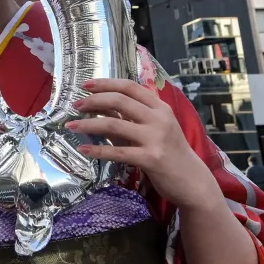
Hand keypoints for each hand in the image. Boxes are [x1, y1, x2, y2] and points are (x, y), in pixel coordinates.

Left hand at [67, 78, 219, 211]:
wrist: (192, 180)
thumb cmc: (170, 152)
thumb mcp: (154, 129)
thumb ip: (130, 118)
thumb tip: (101, 108)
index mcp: (160, 107)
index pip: (130, 87)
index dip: (106, 83)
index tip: (86, 85)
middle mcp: (159, 119)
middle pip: (119, 101)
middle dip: (93, 101)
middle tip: (75, 106)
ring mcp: (156, 138)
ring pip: (114, 125)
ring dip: (88, 124)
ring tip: (71, 126)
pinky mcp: (151, 159)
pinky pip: (118, 152)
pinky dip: (97, 150)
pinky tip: (83, 149)